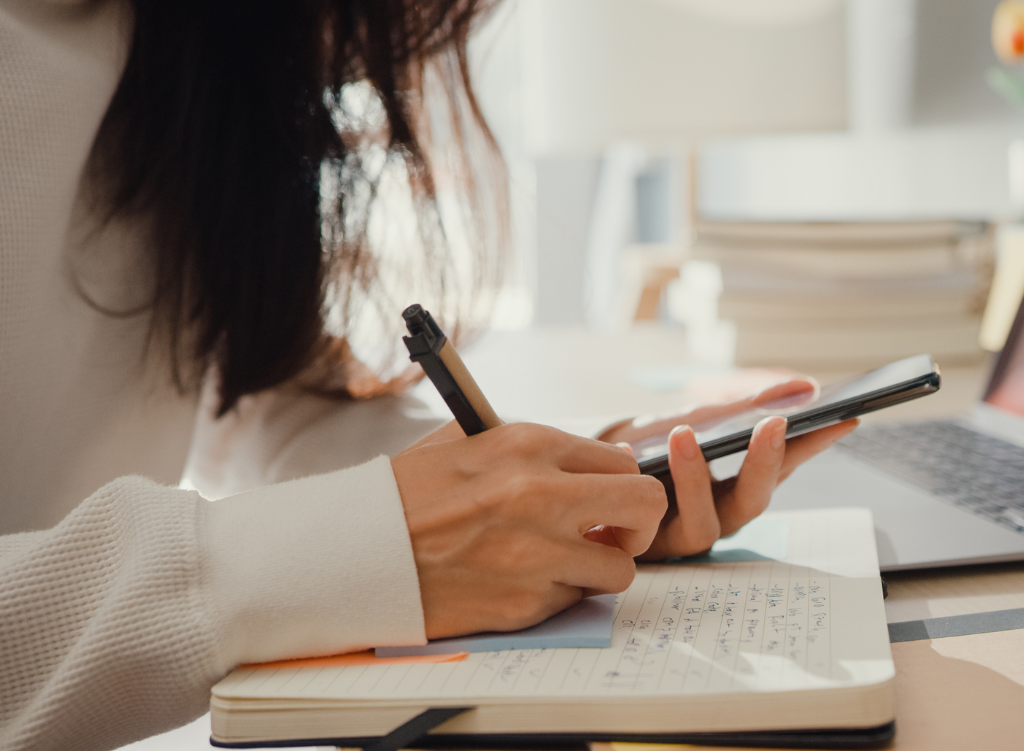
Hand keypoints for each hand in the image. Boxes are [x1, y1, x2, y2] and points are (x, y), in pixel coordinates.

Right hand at [391, 422, 665, 638]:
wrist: (354, 552)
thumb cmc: (408, 496)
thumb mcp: (469, 442)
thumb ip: (534, 450)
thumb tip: (593, 461)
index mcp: (530, 445)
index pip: (623, 461)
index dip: (620, 484)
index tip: (606, 499)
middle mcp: (543, 495)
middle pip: (647, 505)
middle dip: (639, 524)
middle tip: (614, 534)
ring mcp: (537, 553)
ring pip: (621, 568)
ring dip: (599, 569)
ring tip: (562, 564)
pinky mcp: (524, 603)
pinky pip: (573, 601)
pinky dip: (557, 596)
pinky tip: (520, 583)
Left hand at [600, 378, 858, 559]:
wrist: (586, 468)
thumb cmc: (648, 443)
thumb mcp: (694, 418)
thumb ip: (744, 407)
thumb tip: (804, 387)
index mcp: (735, 486)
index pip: (784, 468)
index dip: (814, 447)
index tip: (843, 417)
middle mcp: (714, 516)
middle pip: (752, 504)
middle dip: (763, 465)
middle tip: (773, 424)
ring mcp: (676, 536)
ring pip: (702, 526)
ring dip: (695, 478)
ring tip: (683, 435)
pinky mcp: (638, 547)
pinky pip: (644, 525)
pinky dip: (635, 481)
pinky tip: (625, 451)